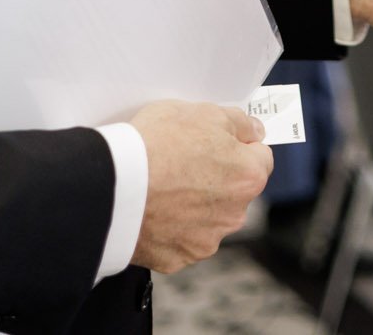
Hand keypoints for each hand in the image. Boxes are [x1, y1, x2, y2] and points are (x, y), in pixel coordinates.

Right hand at [128, 100, 272, 273]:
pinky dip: (170, 227)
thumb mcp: (203, 112)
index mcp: (248, 177)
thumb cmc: (158, 145)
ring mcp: (206, 240)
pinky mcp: (177, 259)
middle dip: (216, 178)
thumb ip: (237, 122)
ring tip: (162, 186)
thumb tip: (253, 131)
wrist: (112, 187)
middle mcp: (234, 214)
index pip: (260, 158)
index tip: (216, 142)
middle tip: (183, 162)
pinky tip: (152, 210)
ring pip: (208, 218)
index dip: (237, 146)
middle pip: (234, 191)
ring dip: (194, 205)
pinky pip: (180, 239)